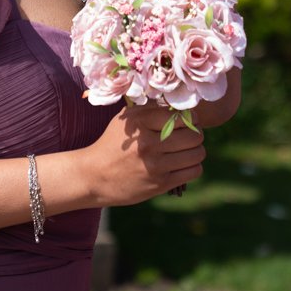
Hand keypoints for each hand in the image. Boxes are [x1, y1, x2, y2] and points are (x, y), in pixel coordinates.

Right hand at [82, 102, 204, 207]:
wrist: (93, 175)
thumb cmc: (111, 144)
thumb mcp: (124, 120)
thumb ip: (150, 109)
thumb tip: (180, 106)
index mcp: (140, 123)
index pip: (181, 117)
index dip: (190, 118)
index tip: (187, 122)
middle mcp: (149, 144)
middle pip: (194, 136)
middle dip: (196, 134)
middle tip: (189, 136)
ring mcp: (155, 166)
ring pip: (197, 154)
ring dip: (196, 151)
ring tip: (186, 150)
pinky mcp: (160, 184)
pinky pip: (193, 171)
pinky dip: (192, 166)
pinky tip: (182, 164)